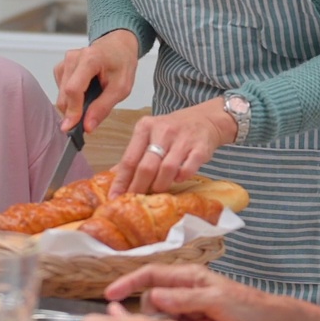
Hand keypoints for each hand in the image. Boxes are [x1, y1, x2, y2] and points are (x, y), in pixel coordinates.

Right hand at [54, 30, 138, 133]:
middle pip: (64, 94)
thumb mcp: (121, 88)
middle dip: (74, 110)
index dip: (73, 110)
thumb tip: (87, 126)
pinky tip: (85, 92)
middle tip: (90, 117)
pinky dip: (71, 97)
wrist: (118, 45)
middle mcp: (73, 58)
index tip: (71, 127)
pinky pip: (61, 89)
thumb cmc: (122, 63)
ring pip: (61, 93)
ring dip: (73, 104)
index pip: (73, 89)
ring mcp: (65, 61)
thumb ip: (103, 107)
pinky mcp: (61, 67)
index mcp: (90, 59)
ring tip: (92, 98)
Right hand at [104, 263, 277, 320]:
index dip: (127, 283)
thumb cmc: (245, 305)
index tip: (110, 295)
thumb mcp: (214, 300)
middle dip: (164, 316)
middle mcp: (183, 289)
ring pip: (164, 318)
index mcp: (186, 275)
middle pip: (153, 302)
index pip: (149, 275)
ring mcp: (188, 306)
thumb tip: (154, 297)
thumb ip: (183, 299)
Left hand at [109, 98, 236, 196]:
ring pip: (166, 169)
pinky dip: (180, 177)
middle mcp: (162, 131)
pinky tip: (177, 180)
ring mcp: (183, 139)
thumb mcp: (150, 135)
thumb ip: (134, 154)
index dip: (122, 181)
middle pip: (146, 166)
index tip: (114, 197)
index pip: (129, 158)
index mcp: (145, 127)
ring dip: (160, 185)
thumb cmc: (173, 130)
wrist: (206, 119)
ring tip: (156, 192)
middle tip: (135, 201)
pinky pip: (187, 168)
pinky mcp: (200, 147)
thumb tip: (113, 175)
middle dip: (139, 187)